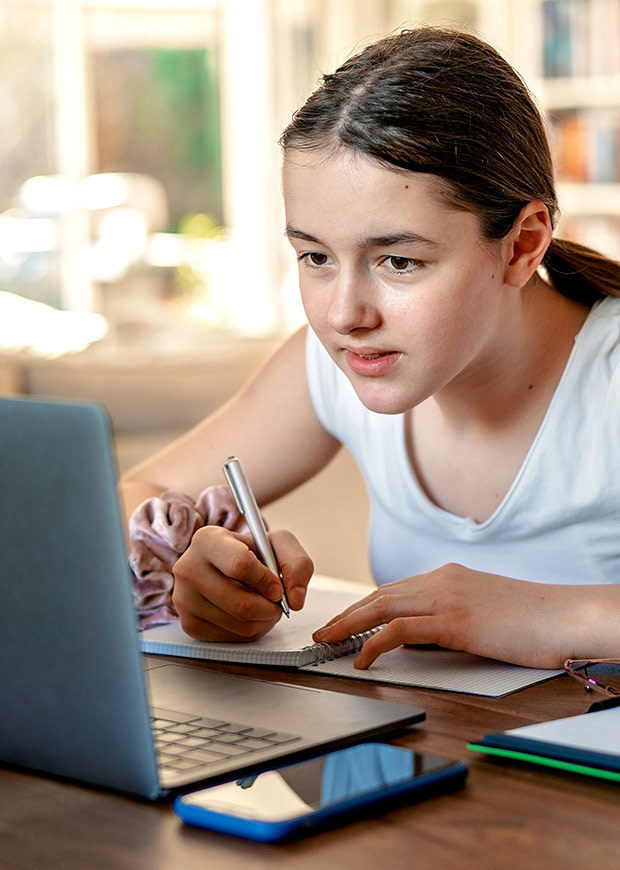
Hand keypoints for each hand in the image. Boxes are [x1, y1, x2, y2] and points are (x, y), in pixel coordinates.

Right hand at [172, 525, 312, 641]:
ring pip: (239, 624)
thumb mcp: (277, 544)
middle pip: (241, 604)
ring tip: (264, 606)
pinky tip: (248, 615)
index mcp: (207, 540)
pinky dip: (250, 630)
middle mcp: (188, 568)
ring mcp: (184, 599)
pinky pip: (231, 637)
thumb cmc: (249, 552)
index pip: (240, 565)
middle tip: (276, 603)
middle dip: (270, 608)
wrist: (223, 565)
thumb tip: (295, 599)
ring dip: (263, 621)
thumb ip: (297, 563)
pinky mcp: (189, 624)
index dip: (267, 581)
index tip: (277, 587)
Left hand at [312, 563, 585, 668]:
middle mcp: (441, 581)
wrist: (566, 615)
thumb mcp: (483, 612)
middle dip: (346, 614)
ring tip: (327, 641)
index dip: (364, 606)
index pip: (393, 590)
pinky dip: (374, 642)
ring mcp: (446, 598)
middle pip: (379, 596)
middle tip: (322, 631)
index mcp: (448, 577)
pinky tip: (361, 657)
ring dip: (348, 625)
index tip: (344, 621)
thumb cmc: (532, 620)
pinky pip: (400, 630)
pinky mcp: (454, 621)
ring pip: (381, 608)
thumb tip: (421, 639)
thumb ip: (450, 618)